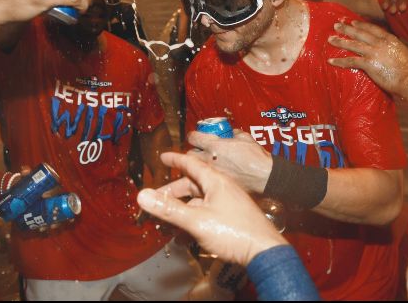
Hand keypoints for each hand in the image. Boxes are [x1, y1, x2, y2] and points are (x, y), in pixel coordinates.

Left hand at [10, 166, 67, 232]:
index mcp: (53, 187)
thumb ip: (26, 173)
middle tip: (50, 214)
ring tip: (49, 227)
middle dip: (57, 210)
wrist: (22, 193)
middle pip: (60, 204)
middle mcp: (55, 198)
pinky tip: (43, 230)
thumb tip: (25, 170)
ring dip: (56, 221)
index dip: (53, 192)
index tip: (44, 196)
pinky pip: (52, 221)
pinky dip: (49, 226)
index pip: (57, 189)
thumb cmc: (27, 184)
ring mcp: (51, 207)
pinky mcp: (46, 215)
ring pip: (57, 214)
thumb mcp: (26, 178)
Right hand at [137, 152, 286, 266]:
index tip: (163, 156)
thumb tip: (143, 196)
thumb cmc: (235, 232)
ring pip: (199, 202)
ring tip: (166, 220)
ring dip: (182, 210)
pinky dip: (193, 220)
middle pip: (192, 185)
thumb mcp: (197, 220)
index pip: (192, 164)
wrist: (264, 250)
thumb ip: (169, 209)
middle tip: (156, 198)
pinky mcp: (231, 217)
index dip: (176, 160)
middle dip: (173, 192)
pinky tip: (183, 235)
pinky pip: (207, 214)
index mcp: (216, 181)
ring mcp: (228, 203)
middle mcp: (222, 189)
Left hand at [187, 130, 272, 193]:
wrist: (266, 177)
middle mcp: (208, 160)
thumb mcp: (245, 138)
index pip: (193, 138)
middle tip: (195, 156)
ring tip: (183, 180)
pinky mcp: (214, 191)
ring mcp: (210, 177)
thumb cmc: (257, 158)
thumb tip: (230, 134)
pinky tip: (196, 193)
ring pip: (188, 176)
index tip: (194, 138)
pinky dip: (196, 192)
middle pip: (188, 156)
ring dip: (186, 176)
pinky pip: (198, 192)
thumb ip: (233, 135)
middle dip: (190, 156)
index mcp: (214, 145)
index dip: (193, 136)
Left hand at [327, 20, 407, 93]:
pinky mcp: (368, 64)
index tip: (353, 22)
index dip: (361, 25)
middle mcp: (380, 43)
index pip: (373, 29)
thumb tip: (391, 50)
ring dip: (340, 41)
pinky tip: (331, 61)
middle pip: (360, 33)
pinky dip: (340, 61)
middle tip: (336, 25)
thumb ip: (395, 49)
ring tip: (330, 39)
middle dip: (347, 29)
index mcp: (390, 39)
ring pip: (353, 44)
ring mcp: (373, 52)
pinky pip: (351, 61)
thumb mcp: (404, 53)